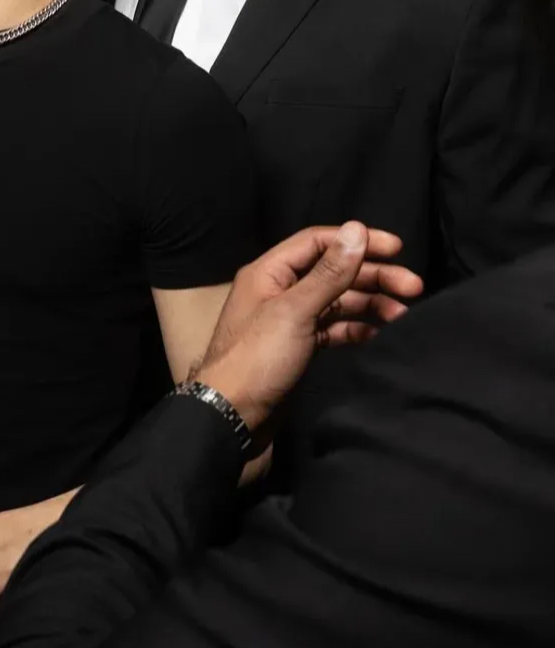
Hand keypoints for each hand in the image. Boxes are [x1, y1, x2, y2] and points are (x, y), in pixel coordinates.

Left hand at [198, 222, 422, 443]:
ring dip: (370, 304)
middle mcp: (278, 291)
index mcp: (269, 272)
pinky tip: (381, 334)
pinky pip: (333, 329)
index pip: (318, 242)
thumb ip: (328, 273)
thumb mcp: (294, 311)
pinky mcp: (298, 347)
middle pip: (333, 272)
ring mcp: (289, 321)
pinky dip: (357, 329)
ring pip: (337, 302)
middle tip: (414, 287)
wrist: (232, 417)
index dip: (357, 242)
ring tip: (404, 315)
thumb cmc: (257, 359)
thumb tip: (356, 229)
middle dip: (373, 276)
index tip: (398, 248)